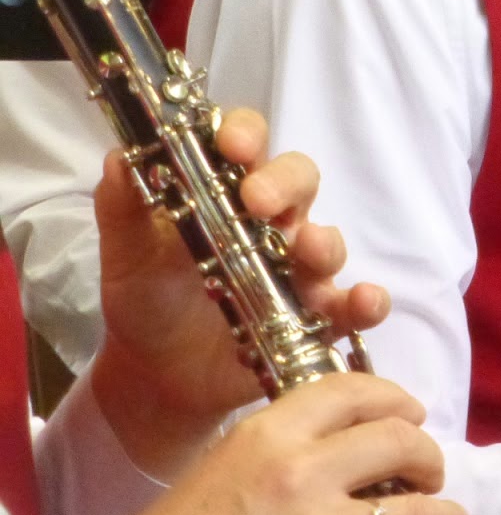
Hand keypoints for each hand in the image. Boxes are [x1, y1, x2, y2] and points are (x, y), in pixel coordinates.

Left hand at [92, 107, 390, 481]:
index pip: (247, 143)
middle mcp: (271, 223)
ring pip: (328, 241)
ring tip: (308, 253)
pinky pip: (352, 306)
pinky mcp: (315, 318)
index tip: (233, 146)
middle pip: (299, 181)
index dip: (246, 135)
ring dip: (326, 242)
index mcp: (226, 193)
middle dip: (286, 184)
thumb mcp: (126, 255)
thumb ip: (123, 208)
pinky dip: (367, 301)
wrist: (157, 380)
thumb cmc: (146, 301)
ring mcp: (298, 270)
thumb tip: (120, 158)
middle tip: (259, 203)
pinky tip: (363, 302)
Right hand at [119, 372, 465, 514]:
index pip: (355, 390)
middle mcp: (301, 473)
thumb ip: (293, 443)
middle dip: (428, 455)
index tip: (412, 413)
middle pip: (399, 440)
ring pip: (418, 512)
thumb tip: (364, 437)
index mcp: (271, 433)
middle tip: (430, 472)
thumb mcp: (232, 463)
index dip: (396, 398)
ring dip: (442, 514)